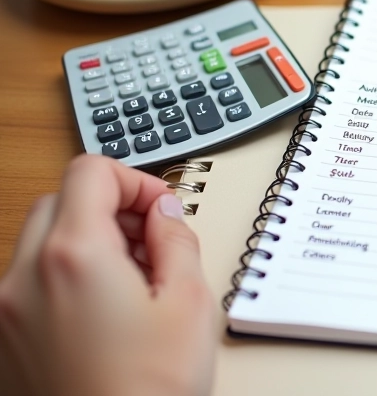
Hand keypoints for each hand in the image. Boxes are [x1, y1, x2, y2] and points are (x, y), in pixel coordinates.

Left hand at [0, 155, 214, 395]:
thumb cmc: (147, 394)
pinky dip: (65, 278)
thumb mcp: (190, 304)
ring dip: (86, 243)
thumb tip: (165, 214)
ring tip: (134, 285)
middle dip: (110, 210)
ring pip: (40, 242)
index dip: (135, 181)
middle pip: (60, 202)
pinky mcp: (3, 342)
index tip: (161, 209)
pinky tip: (106, 317)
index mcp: (72, 255)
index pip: (91, 172)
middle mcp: (24, 276)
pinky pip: (29, 284)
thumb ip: (178, 240)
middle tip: (152, 244)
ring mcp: (5, 311)